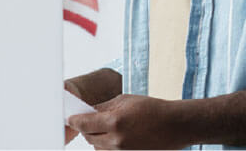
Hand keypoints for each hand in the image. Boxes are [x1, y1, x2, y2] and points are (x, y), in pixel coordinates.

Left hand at [67, 94, 192, 149]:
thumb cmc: (152, 109)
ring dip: (96, 137)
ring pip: (96, 146)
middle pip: (88, 137)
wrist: (174, 126)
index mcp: (114, 121)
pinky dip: (106, 144)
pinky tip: (115, 135)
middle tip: (88, 120)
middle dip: (86, 128)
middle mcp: (115, 139)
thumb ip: (105, 107)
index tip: (70, 118)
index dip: (74, 120)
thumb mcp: (126, 100)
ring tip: (108, 127)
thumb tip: (88, 111)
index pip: (84, 123)